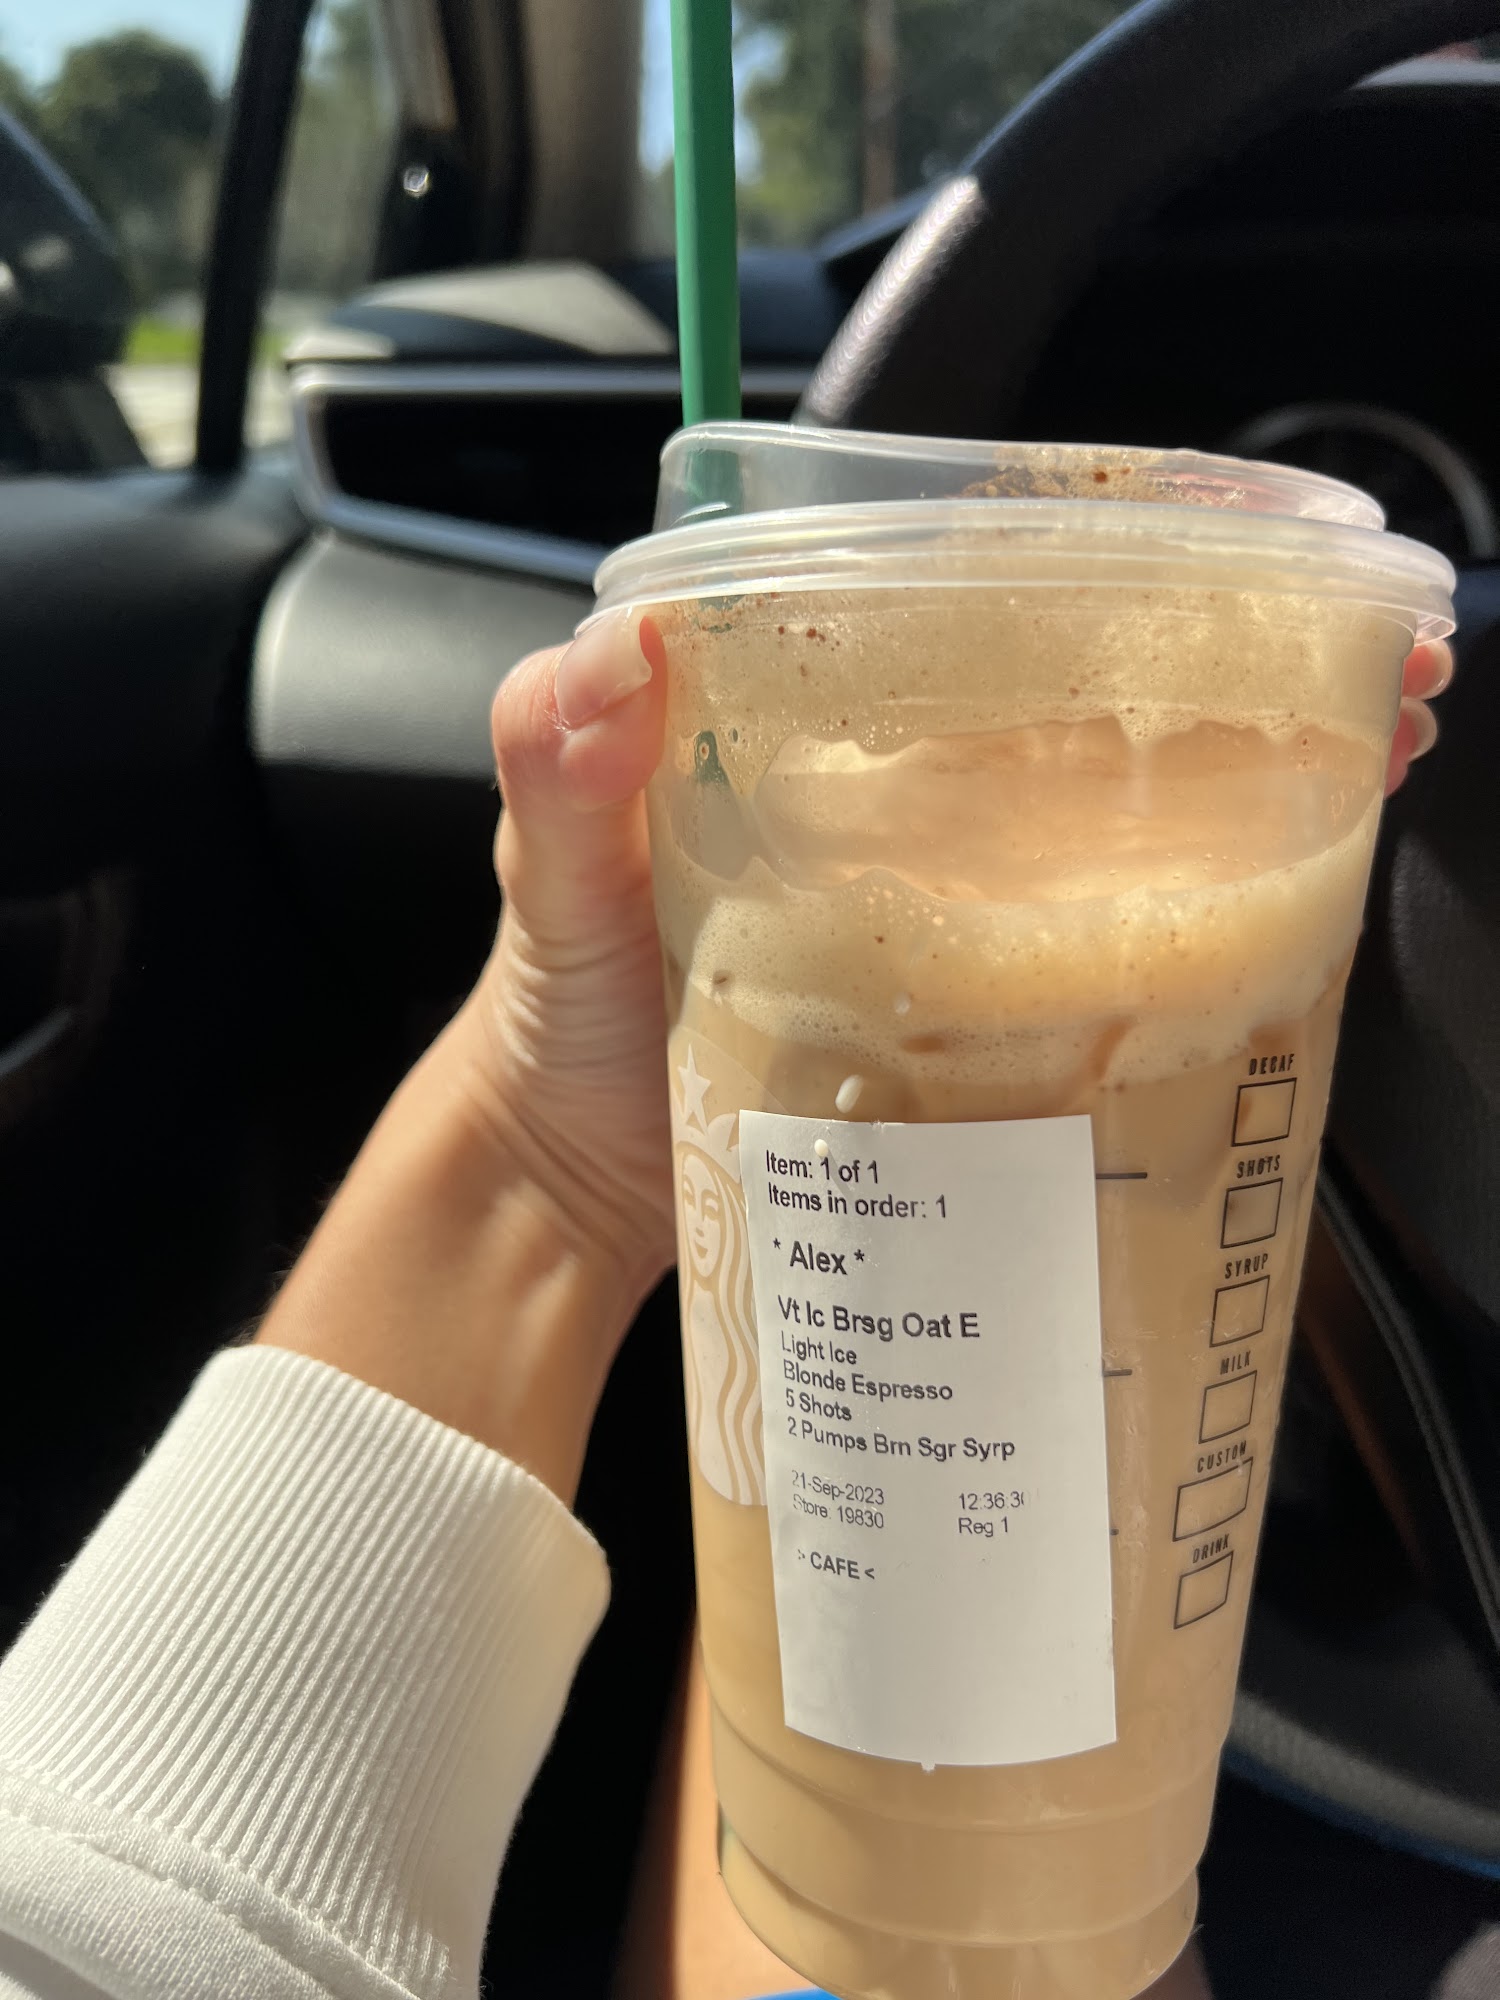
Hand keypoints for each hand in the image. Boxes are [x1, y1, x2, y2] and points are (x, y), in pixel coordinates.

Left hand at [260, 617, 1447, 1498]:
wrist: (567, 1193)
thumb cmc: (553, 1026)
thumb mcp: (549, 888)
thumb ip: (555, 778)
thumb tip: (605, 660)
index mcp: (803, 734)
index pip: (971, 611)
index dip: (1111, 579)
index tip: (1246, 566)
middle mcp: (889, 809)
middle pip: (1081, 715)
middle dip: (1235, 684)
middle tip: (1372, 681)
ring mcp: (936, 918)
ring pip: (1105, 830)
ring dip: (1241, 796)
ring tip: (1370, 771)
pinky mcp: (961, 1024)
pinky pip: (1084, 957)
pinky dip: (1180, 934)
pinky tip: (1269, 924)